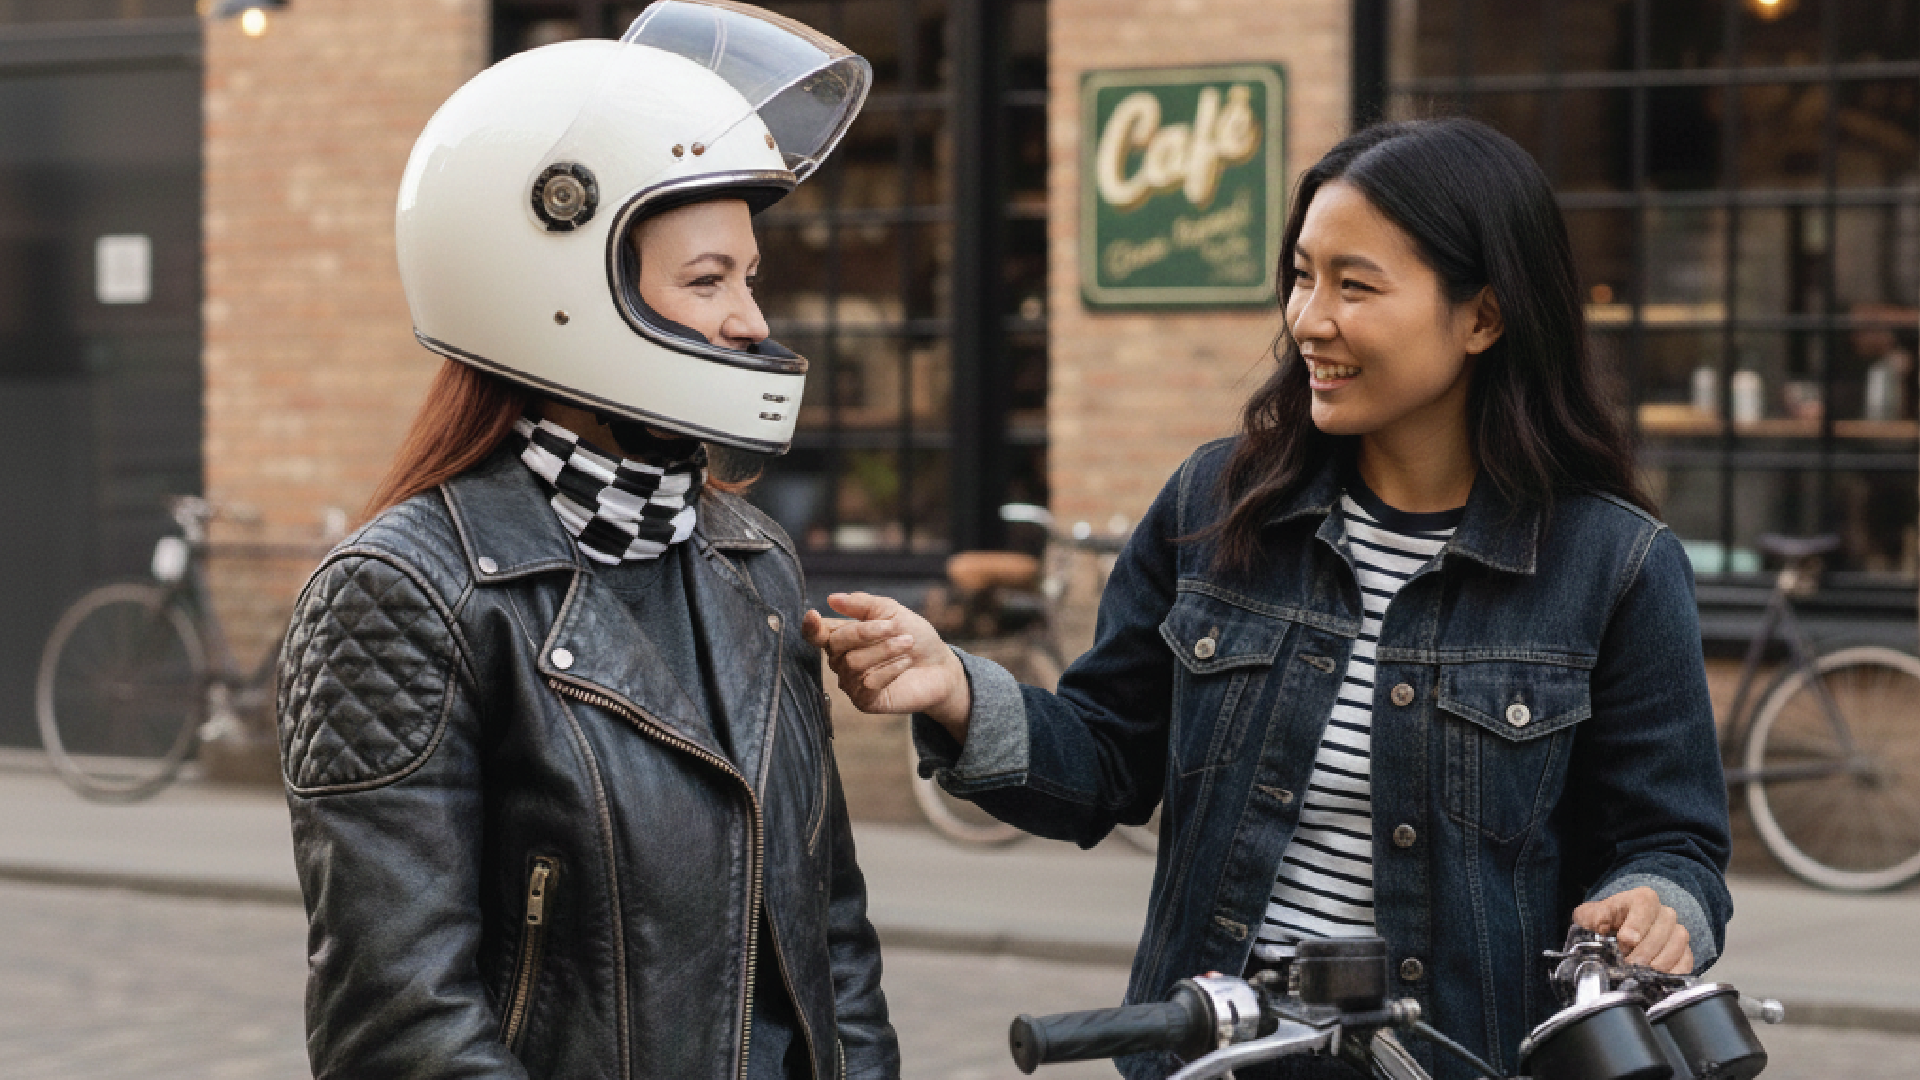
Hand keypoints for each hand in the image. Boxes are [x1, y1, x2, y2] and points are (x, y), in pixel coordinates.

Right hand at [802, 592, 971, 737]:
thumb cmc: (915, 636)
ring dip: (884, 650)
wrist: (940, 666)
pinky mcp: (865, 702)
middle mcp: (842, 661)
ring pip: (854, 663)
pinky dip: (889, 670)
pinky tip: (904, 664)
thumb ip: (862, 604)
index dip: (811, 627)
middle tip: (895, 628)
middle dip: (866, 632)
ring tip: (907, 644)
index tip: (813, 615)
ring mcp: (852, 683)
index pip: (817, 634)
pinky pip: (867, 684)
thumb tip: (832, 599)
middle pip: (836, 644)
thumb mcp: (891, 612)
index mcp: (844, 637)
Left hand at [1572, 886, 1693, 973]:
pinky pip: (1687, 961)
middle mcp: (1664, 913)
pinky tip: (1657, 978)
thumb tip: (1599, 925)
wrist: (1618, 932)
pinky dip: (1674, 972)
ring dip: (1659, 962)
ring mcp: (1677, 932)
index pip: (1645, 906)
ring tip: (1642, 973)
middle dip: (1644, 951)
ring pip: (1678, 944)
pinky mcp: (1685, 951)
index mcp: (1642, 898)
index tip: (1625, 941)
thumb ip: (1591, 917)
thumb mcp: (1591, 915)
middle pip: (1662, 930)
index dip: (1636, 925)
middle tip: (1630, 965)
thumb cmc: (1605, 922)